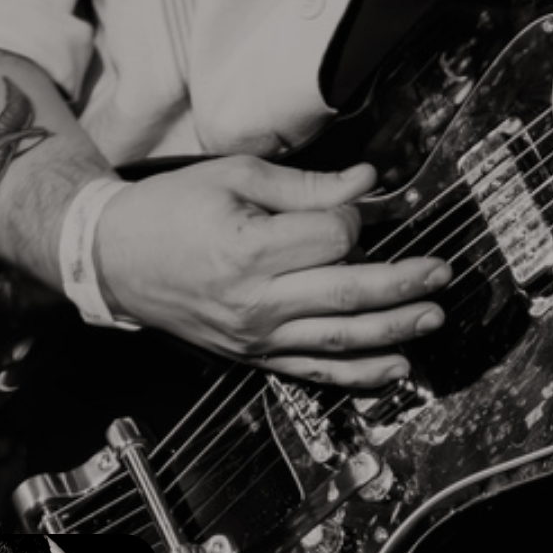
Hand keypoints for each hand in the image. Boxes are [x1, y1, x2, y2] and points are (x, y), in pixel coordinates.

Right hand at [94, 157, 450, 387]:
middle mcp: (256, 302)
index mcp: (248, 250)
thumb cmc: (167, 213)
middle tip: (441, 273)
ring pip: (340, 339)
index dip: (355, 221)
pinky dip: (360, 374)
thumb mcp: (232, 177)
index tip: (356, 207)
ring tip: (432, 318)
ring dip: (394, 331)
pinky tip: (396, 369)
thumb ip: (305, 186)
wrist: (111, 260)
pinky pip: (317, 372)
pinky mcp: (256, 357)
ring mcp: (257, 337)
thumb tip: (365, 184)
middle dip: (403, 283)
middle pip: (348, 294)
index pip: (332, 239)